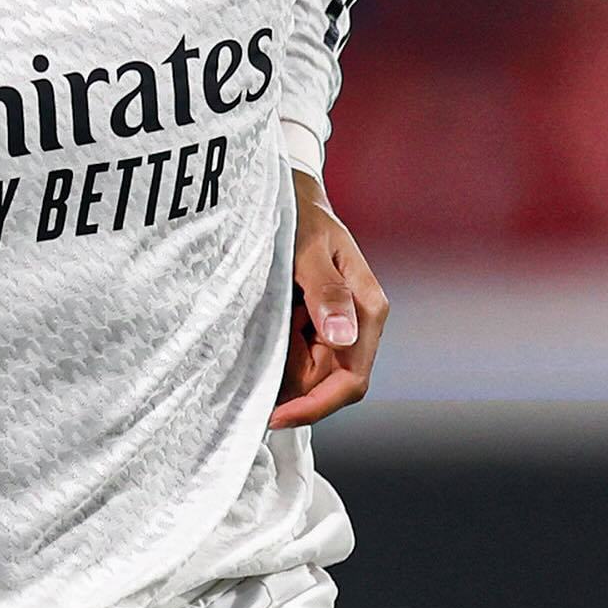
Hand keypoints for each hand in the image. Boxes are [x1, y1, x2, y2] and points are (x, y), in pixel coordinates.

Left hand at [268, 169, 388, 430]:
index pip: (350, 381)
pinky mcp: (315, 322)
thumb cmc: (301, 216)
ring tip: (241, 360)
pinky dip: (273, 358)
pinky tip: (250, 345)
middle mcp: (357, 324)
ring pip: (308, 373)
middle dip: (289, 391)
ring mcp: (337, 325)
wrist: (290, 193)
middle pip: (326, 384)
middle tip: (244, 389)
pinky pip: (296, 355)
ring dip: (278, 374)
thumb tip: (342, 337)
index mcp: (367, 310)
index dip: (314, 406)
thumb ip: (325, 291)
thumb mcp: (308, 249)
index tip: (274, 415)